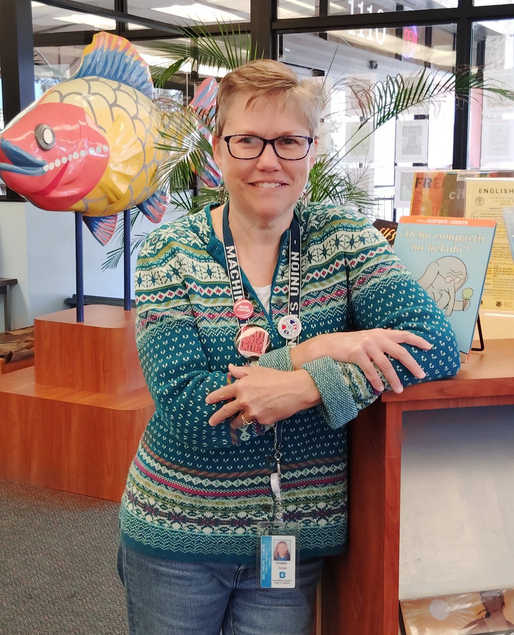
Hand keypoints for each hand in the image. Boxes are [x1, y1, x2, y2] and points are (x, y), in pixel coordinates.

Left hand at [205, 364, 319, 428]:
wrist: (294, 389)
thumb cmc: (276, 377)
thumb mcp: (257, 370)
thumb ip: (241, 371)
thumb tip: (230, 368)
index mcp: (241, 387)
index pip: (222, 393)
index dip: (213, 397)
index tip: (207, 401)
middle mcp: (244, 401)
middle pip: (226, 412)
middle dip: (216, 418)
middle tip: (211, 422)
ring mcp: (253, 412)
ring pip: (240, 421)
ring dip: (236, 422)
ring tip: (234, 423)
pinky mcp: (263, 420)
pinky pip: (256, 421)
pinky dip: (256, 418)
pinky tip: (261, 414)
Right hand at [296, 329, 431, 393]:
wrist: (328, 345)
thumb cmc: (349, 345)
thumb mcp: (367, 339)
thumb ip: (381, 342)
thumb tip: (397, 352)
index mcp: (381, 333)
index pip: (404, 335)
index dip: (418, 340)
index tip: (430, 347)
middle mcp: (376, 337)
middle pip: (400, 352)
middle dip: (413, 364)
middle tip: (422, 375)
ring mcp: (366, 345)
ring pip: (386, 365)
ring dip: (394, 379)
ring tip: (400, 390)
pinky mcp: (356, 354)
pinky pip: (370, 370)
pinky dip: (376, 381)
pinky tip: (379, 389)